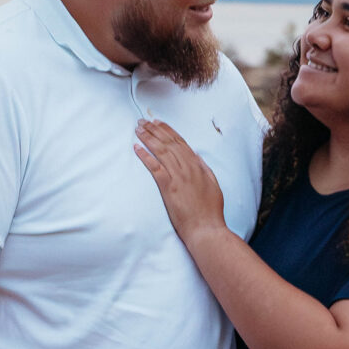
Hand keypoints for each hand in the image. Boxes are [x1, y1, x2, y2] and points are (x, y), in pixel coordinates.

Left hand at [134, 119, 225, 245]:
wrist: (206, 228)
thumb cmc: (210, 210)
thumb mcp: (212, 184)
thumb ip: (204, 168)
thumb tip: (196, 156)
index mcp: (198, 165)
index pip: (180, 142)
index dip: (167, 130)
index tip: (158, 122)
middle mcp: (187, 167)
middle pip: (168, 143)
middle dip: (154, 129)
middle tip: (142, 120)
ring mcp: (178, 176)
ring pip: (160, 151)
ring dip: (148, 138)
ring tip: (138, 129)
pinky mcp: (168, 187)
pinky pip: (154, 167)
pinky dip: (145, 156)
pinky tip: (136, 148)